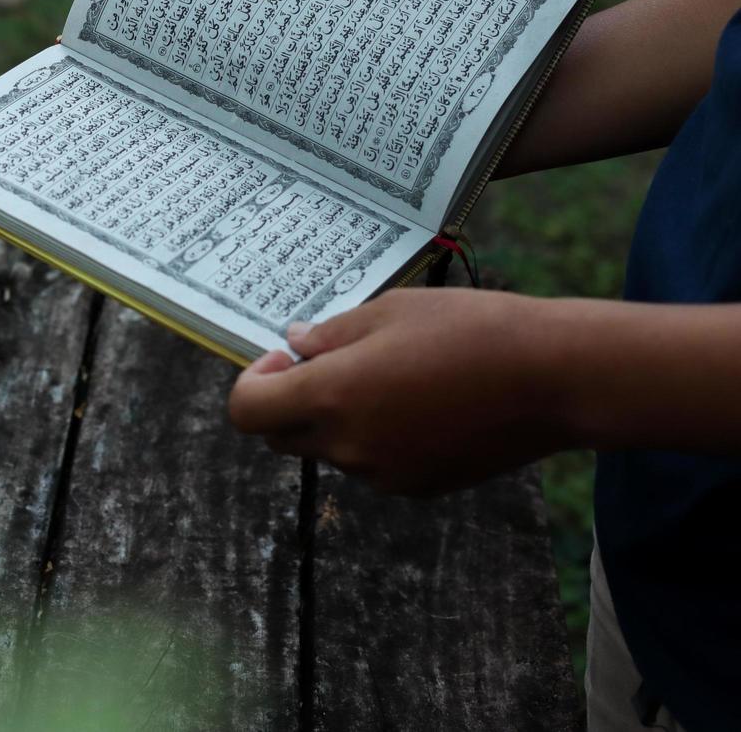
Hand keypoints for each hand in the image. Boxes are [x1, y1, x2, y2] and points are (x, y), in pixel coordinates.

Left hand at [227, 288, 574, 494]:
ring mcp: (382, 474)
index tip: (282, 358)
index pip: (247, 411)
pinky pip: (371, 464)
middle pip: (280, 436)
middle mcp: (348, 445)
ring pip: (329, 450)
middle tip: (322, 362)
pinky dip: (374, 437)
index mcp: (331, 396)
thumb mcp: (389, 312)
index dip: (253, 382)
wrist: (552, 378)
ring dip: (334, 418)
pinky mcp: (416, 487)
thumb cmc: (469, 330)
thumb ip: (331, 334)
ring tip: (387, 377)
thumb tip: (296, 343)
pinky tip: (419, 404)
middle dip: (286, 401)